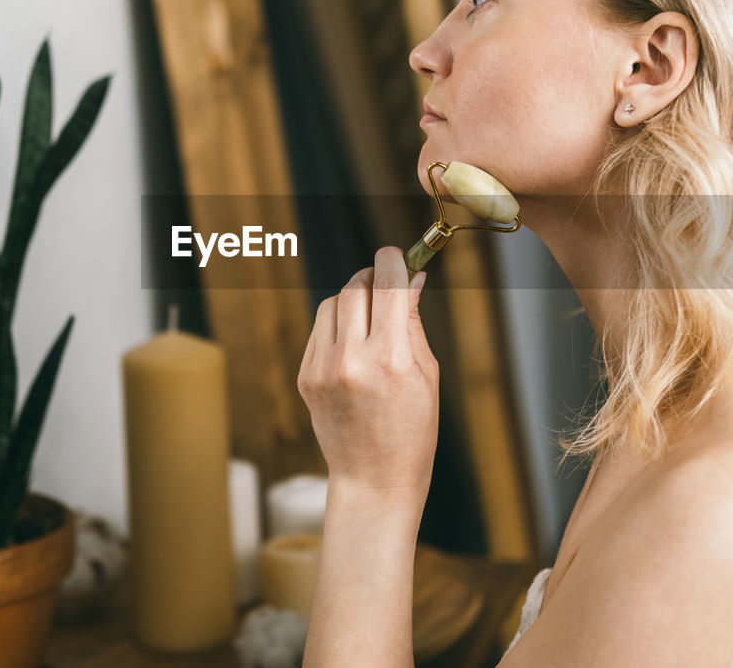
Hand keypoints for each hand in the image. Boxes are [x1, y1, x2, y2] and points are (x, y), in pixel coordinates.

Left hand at [297, 246, 439, 501]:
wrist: (373, 479)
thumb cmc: (412, 431)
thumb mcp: (427, 374)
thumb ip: (413, 322)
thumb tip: (411, 278)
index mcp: (391, 359)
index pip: (387, 285)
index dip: (393, 261)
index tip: (396, 253)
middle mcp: (352, 360)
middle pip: (356, 287)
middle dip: (372, 275)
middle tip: (385, 280)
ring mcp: (323, 369)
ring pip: (332, 303)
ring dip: (353, 298)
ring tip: (370, 316)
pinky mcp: (305, 377)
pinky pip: (318, 329)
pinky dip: (336, 324)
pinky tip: (352, 343)